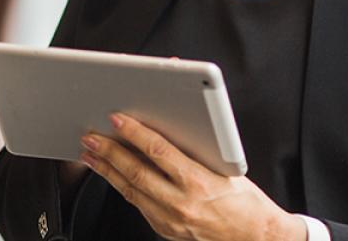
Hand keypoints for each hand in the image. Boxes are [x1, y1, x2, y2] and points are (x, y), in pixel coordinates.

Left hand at [80, 113, 305, 240]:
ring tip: (91, 154)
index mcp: (198, 182)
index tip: (117, 118)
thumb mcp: (225, 168)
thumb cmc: (246, 202)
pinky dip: (123, 187)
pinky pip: (139, 205)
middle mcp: (181, 204)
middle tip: (91, 136)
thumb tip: (169, 124)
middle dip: (109, 152)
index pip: (158, 151)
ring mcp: (171, 221)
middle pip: (135, 172)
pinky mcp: (166, 230)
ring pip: (130, 191)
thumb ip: (196, 150)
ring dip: (107, 170)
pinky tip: (112, 175)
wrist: (256, 239)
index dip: (134, 132)